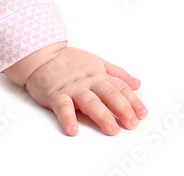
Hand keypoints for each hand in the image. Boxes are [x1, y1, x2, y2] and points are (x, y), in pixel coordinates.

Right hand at [7, 42, 146, 135]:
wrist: (41, 54)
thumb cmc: (69, 61)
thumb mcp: (96, 62)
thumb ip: (117, 74)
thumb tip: (137, 84)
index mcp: (99, 75)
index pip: (120, 88)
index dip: (132, 101)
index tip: (142, 114)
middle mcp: (88, 82)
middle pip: (108, 94)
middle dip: (122, 109)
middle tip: (131, 123)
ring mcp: (72, 88)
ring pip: (89, 102)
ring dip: (101, 116)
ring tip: (111, 129)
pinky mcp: (56, 94)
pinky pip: (62, 107)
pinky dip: (67, 118)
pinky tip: (73, 129)